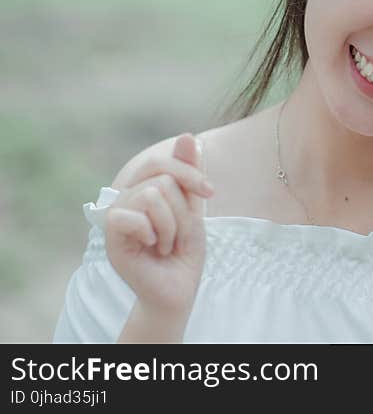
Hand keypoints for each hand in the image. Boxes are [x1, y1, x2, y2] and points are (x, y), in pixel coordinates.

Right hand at [104, 134, 212, 314]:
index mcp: (142, 188)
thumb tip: (186, 135)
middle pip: (162, 178)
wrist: (178, 288)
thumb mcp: (193, 206)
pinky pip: (132, 215)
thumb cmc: (184, 251)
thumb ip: (188, 173)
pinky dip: (153, 233)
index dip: (188, 172)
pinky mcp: (111, 236)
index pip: (161, 161)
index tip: (210, 191)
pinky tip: (152, 248)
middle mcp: (125, 198)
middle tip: (178, 233)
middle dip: (183, 208)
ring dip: (172, 225)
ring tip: (166, 243)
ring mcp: (116, 216)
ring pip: (153, 194)